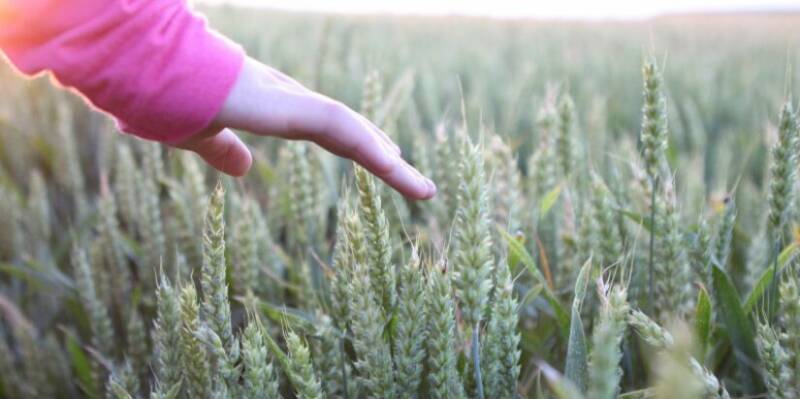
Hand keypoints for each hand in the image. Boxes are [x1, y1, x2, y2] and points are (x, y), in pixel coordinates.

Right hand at [173, 57, 436, 199]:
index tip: (383, 161)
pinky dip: (370, 148)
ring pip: (355, 131)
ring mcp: (293, 102)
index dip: (356, 145)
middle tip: (411, 177)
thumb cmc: (171, 103)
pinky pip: (341, 127)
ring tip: (423, 190)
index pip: (327, 130)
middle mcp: (292, 102)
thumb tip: (244, 170)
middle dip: (382, 153)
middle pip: (349, 130)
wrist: (154, 77)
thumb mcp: (203, 139)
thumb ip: (224, 151)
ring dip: (390, 163)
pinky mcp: (290, 106)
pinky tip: (395, 168)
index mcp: (274, 109)